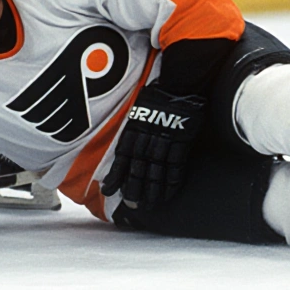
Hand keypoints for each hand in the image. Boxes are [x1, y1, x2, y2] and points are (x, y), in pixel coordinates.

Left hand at [101, 86, 205, 209]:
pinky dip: (172, 181)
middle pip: (138, 168)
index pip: (122, 158)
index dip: (115, 176)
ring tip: (149, 205)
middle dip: (134, 189)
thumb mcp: (137, 110)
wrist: (178, 83)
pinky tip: (169, 193)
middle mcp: (146, 137)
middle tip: (131, 206)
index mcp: (134, 129)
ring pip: (155, 170)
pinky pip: (175, 165)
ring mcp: (164, 140)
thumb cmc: (157, 96)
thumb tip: (128, 142)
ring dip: (152, 190)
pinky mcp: (181, 141)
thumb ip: (133, 127)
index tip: (108, 191)